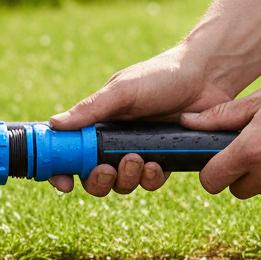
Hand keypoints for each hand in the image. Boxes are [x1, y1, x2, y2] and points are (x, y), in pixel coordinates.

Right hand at [48, 44, 233, 195]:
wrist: (206, 76)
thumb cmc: (160, 75)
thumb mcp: (122, 90)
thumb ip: (90, 110)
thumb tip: (54, 124)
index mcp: (99, 123)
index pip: (71, 153)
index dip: (62, 171)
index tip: (63, 183)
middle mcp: (115, 140)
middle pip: (94, 177)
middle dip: (97, 181)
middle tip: (106, 170)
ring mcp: (140, 152)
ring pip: (122, 183)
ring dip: (125, 179)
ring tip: (136, 160)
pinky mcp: (165, 160)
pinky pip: (151, 182)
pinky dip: (151, 179)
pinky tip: (157, 165)